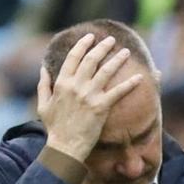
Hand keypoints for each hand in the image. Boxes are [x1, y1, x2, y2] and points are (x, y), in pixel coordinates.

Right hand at [37, 33, 143, 162]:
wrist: (65, 147)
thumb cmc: (54, 128)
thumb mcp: (43, 105)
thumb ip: (43, 85)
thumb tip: (43, 68)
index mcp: (62, 83)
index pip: (74, 57)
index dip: (83, 44)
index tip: (90, 37)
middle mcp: (76, 86)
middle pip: (92, 59)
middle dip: (102, 46)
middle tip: (111, 40)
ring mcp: (89, 95)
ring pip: (106, 71)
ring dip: (117, 59)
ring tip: (125, 52)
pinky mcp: (101, 107)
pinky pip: (118, 92)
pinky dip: (130, 84)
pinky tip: (140, 77)